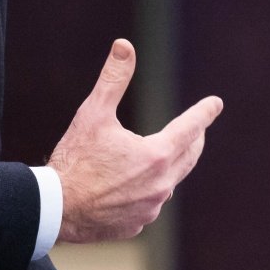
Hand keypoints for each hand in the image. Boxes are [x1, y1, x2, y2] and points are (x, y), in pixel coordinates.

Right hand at [48, 39, 223, 242]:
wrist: (54, 209)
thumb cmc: (73, 160)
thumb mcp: (93, 114)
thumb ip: (113, 79)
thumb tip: (124, 46)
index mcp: (156, 155)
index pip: (190, 128)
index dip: (204, 112)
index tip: (215, 104)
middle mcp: (161, 184)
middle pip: (188, 156)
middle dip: (194, 140)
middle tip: (197, 130)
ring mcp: (151, 207)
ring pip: (169, 181)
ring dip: (169, 166)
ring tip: (159, 156)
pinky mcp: (137, 224)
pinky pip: (150, 203)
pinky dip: (147, 190)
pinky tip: (131, 186)